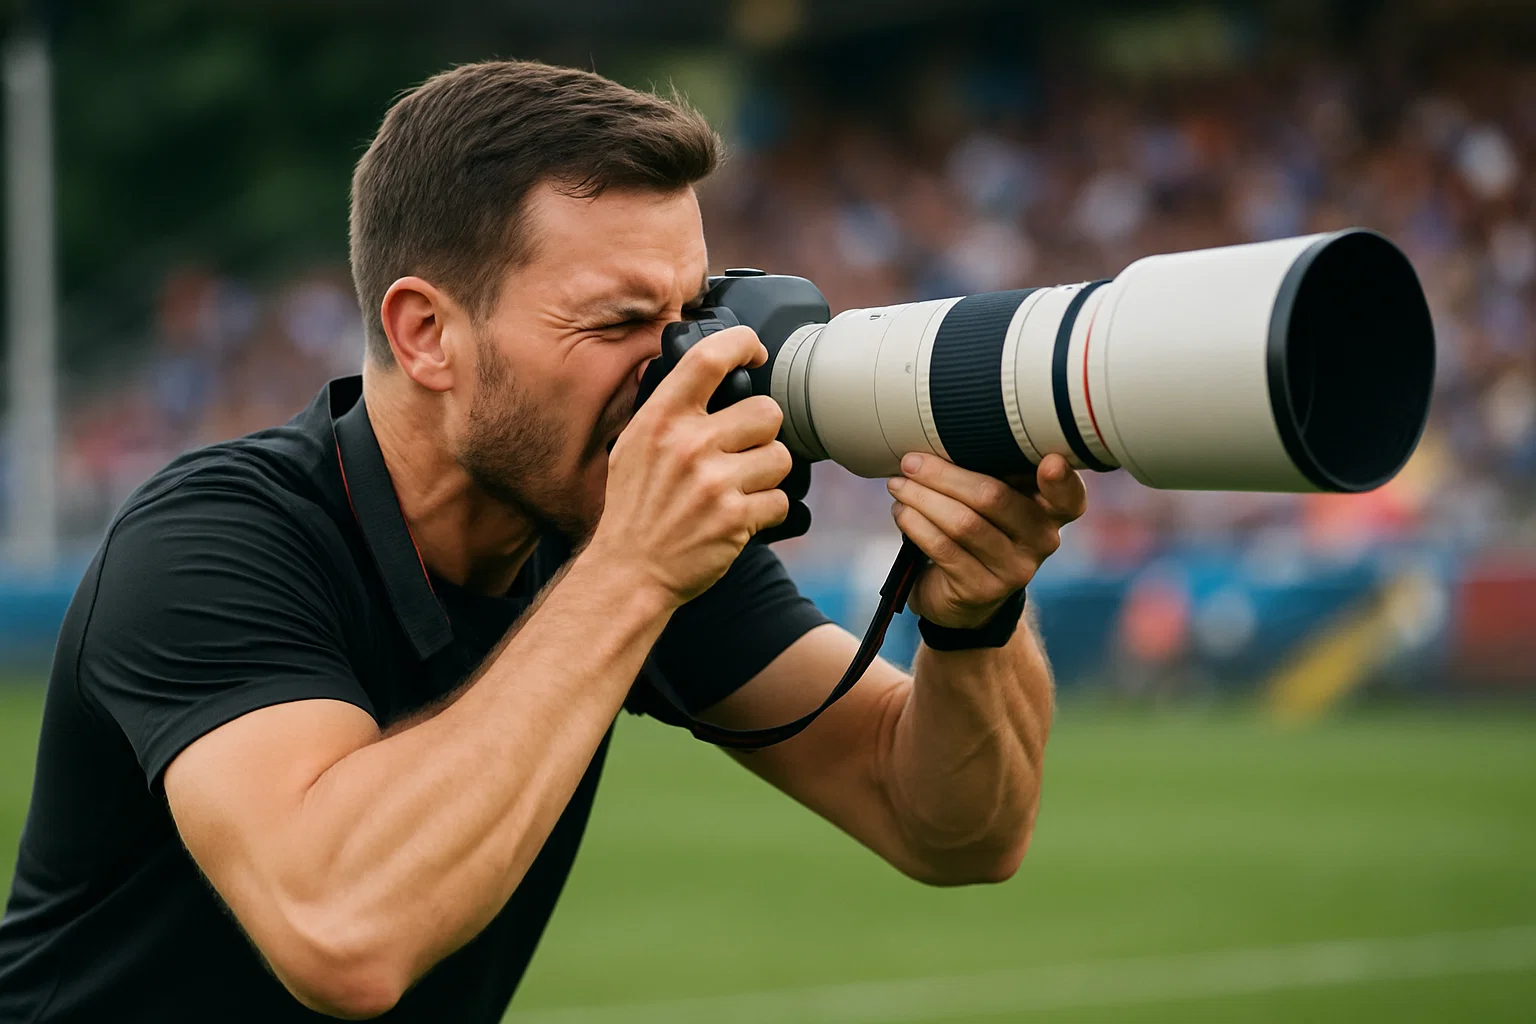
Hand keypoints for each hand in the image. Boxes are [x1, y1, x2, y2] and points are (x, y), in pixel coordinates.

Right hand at [588, 325, 790, 606]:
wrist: (628, 571)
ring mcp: (714, 483)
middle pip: (766, 411)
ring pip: (780, 457)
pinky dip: (765, 512)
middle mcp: (689, 445)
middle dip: (761, 433)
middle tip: (742, 453)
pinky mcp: (736, 519)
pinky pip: (779, 501)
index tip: (755, 353)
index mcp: (661, 420)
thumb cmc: (633, 509)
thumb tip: (703, 372)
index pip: (710, 358)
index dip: (742, 344)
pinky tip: (739, 517)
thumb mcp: (632, 446)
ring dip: (767, 474)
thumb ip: (666, 410)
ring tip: (739, 488)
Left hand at [887, 452, 1086, 628]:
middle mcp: (1042, 541)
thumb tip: (937, 438)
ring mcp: (1014, 569)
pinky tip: (902, 511)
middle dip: (944, 474)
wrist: (962, 596)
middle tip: (911, 461)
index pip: (1069, 496)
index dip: (1062, 479)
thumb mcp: (992, 502)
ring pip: (963, 523)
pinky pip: (943, 548)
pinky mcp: (981, 589)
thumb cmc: (977, 531)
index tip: (1048, 461)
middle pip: (994, 497)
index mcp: (1052, 512)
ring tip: (898, 485)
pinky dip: (916, 524)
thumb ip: (989, 473)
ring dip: (922, 498)